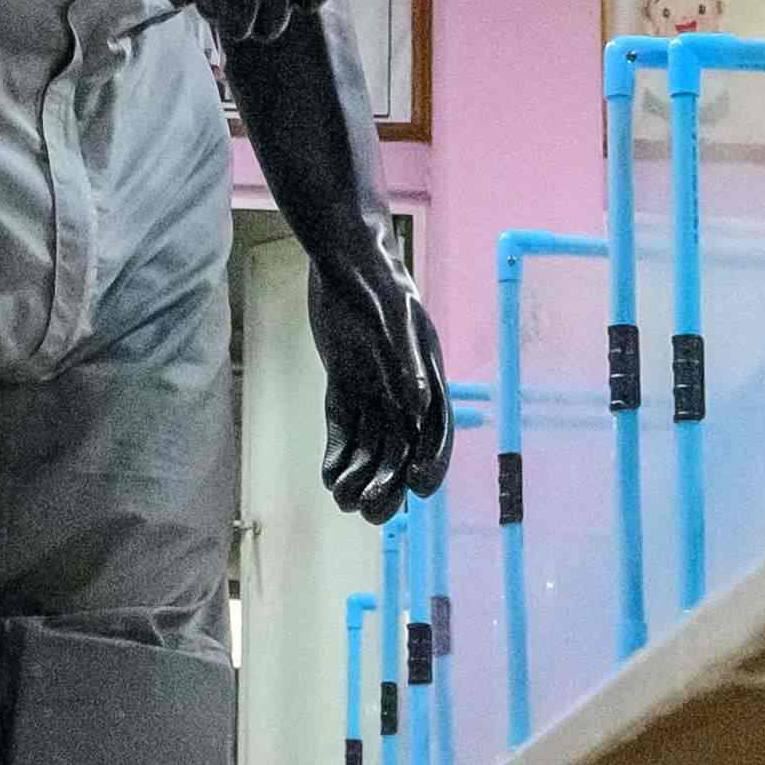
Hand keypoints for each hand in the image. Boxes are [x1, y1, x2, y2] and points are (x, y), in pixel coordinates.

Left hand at [305, 239, 452, 518]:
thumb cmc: (373, 279)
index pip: (436, 430)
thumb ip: (406, 360)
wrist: (343, 253)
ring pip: (373, 447)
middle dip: (390, 483)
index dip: (431, 461)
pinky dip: (339, 456)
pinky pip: (345, 432)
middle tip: (370, 511)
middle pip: (404, 448)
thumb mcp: (392, 315)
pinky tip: (328, 477)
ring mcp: (374, 390)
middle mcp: (404, 389)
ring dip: (362, 476)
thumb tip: (418, 406)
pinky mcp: (345, 388)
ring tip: (342, 500)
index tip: (417, 490)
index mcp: (427, 375)